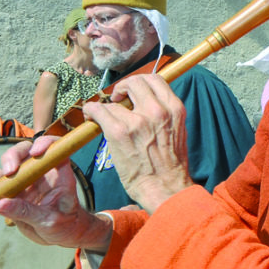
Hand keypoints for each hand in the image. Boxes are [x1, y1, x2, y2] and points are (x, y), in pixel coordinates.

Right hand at [0, 136, 109, 250]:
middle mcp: (36, 171)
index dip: (45, 143)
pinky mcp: (7, 195)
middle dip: (9, 159)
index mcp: (55, 171)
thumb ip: (27, 212)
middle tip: (7, 173)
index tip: (36, 153)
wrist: (60, 235)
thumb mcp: (50, 220)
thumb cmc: (65, 224)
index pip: (52, 147)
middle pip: (20, 155)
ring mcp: (20, 182)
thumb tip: (0, 204)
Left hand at [83, 74, 193, 211]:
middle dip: (123, 87)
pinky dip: (92, 110)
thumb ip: (165, 114)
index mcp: (174, 109)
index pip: (155, 79)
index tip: (132, 92)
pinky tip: (91, 117)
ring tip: (102, 114)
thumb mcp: (177, 131)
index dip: (140, 82)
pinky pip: (99, 110)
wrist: (165, 188)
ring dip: (106, 104)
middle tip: (117, 99)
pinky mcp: (118, 132)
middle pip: (135, 81)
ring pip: (115, 99)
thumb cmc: (170, 165)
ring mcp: (137, 120)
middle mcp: (157, 110)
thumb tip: (146, 104)